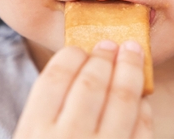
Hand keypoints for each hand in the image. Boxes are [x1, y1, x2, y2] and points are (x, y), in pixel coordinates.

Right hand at [13, 40, 152, 138]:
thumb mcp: (31, 138)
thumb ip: (46, 112)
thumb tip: (77, 67)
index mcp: (35, 132)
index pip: (55, 77)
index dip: (70, 55)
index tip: (79, 48)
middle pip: (91, 82)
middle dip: (104, 57)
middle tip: (111, 44)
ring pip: (122, 99)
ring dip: (130, 71)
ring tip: (132, 54)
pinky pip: (141, 128)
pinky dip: (142, 107)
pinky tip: (140, 98)